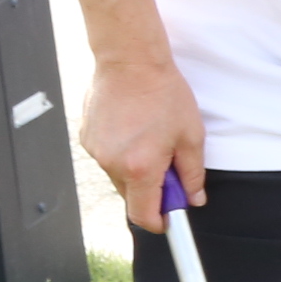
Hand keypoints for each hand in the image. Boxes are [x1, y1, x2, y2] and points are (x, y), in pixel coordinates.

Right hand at [82, 53, 205, 229]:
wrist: (129, 59)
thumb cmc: (164, 93)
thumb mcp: (191, 135)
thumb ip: (192, 173)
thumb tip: (194, 198)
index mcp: (140, 168)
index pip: (143, 215)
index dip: (158, 222)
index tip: (169, 220)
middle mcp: (112, 163)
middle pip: (131, 196)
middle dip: (150, 188)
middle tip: (168, 162)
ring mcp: (95, 150)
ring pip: (118, 175)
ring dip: (135, 167)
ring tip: (149, 135)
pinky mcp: (86, 136)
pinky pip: (107, 156)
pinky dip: (121, 151)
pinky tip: (132, 126)